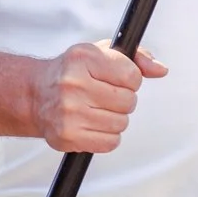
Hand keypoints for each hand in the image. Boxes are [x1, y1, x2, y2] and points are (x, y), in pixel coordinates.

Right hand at [34, 40, 167, 152]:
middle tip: (104, 95)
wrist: (36, 94)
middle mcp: (73, 84)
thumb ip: (136, 57)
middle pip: (128, 102)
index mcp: (83, 58)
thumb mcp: (101, 53)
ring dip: (115, 119)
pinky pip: (110, 142)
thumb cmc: (73, 72)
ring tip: (96, 109)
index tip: (117, 79)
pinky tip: (93, 124)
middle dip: (123, 100)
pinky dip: (107, 136)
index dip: (130, 79)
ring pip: (121, 123)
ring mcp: (69, 112)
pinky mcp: (67, 136)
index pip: (132, 76)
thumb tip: (161, 70)